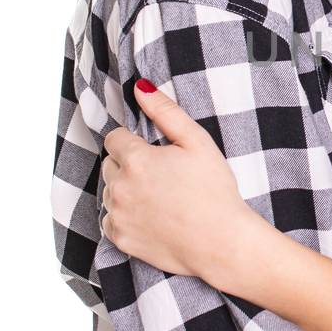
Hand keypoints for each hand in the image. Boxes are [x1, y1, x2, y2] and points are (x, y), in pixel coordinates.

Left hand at [101, 79, 251, 279]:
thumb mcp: (197, 143)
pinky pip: (110, 219)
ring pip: (109, 192)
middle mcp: (119, 186)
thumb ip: (166, 112)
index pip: (114, 139)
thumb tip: (141, 87)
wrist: (221, 242)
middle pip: (110, 164)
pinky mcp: (120, 238)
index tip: (155, 155)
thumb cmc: (215, 191)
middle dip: (129, 166)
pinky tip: (151, 218)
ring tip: (159, 199)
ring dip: (126, 191)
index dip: (134, 143)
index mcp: (136, 159)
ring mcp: (117, 214)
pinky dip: (125, 217)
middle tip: (161, 177)